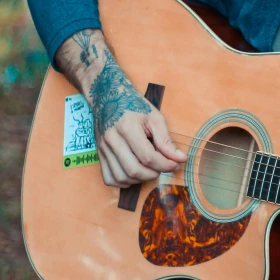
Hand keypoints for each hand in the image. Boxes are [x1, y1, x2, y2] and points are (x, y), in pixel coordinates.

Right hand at [89, 51, 187, 187]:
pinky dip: (124, 182)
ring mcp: (103, 148)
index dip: (165, 165)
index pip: (148, 156)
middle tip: (164, 167)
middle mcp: (112, 139)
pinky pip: (109, 178)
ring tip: (151, 170)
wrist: (109, 97)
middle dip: (154, 174)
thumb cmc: (135, 106)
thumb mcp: (154, 117)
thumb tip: (181, 158)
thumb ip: (166, 140)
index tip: (175, 164)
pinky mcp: (99, 155)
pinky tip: (135, 173)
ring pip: (121, 177)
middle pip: (134, 170)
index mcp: (128, 127)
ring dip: (140, 180)